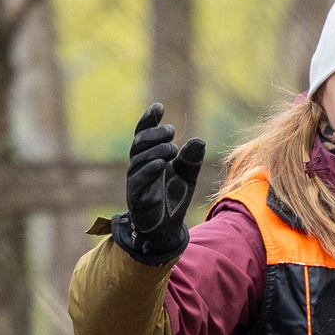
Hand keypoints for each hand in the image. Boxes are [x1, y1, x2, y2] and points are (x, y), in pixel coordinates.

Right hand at [122, 102, 205, 256]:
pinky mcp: (136, 196)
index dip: (149, 120)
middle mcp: (139, 167)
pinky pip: (138, 180)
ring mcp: (135, 181)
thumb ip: (191, 159)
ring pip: (138, 159)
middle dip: (154, 134)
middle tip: (172, 132)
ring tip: (172, 148)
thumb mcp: (187, 176)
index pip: (144, 134)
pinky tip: (162, 164)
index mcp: (148, 158)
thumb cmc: (173, 198)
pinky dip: (149, 170)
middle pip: (139, 143)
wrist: (168, 228)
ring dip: (155, 150)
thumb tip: (199, 141)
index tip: (159, 107)